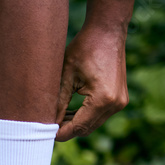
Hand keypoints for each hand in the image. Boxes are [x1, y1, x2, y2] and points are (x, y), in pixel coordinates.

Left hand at [55, 0, 134, 141]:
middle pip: (87, 129)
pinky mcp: (120, 98)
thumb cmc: (84, 48)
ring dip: (76, 123)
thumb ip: (58, 102)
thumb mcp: (65, 75)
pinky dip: (85, 116)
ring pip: (93, 124)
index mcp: (102, 99)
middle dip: (67, 130)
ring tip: (56, 118)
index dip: (60, 133)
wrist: (107, 31)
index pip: (78, 127)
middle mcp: (115, 104)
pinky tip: (69, 111)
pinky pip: (100, 115)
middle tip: (47, 126)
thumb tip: (48, 123)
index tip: (43, 133)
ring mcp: (120, 102)